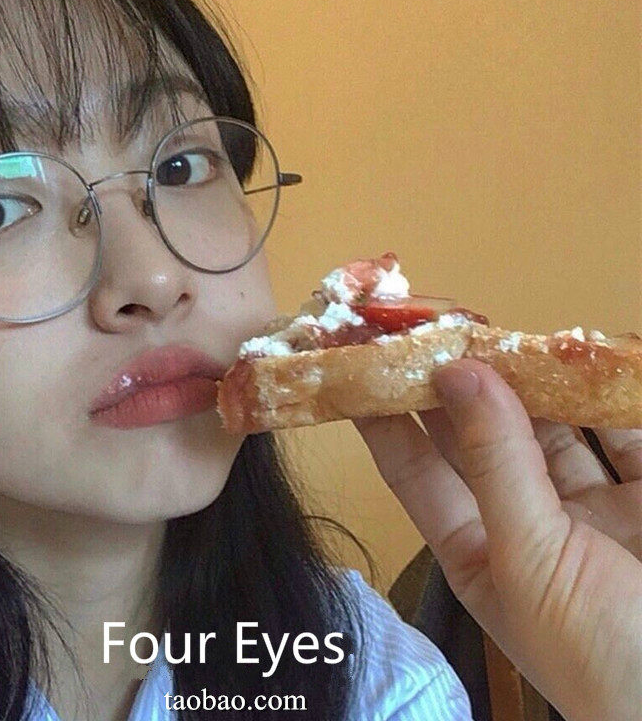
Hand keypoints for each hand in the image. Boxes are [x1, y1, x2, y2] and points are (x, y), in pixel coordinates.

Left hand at [353, 359, 641, 720]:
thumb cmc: (605, 653)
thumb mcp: (531, 558)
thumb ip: (494, 463)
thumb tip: (455, 373)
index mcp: (477, 551)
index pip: (414, 470)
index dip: (385, 418)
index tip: (362, 363)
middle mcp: (527, 524)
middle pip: (481, 438)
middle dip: (460, 384)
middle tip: (436, 324)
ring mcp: (591, 510)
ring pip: (551, 428)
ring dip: (531, 381)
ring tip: (501, 329)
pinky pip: (624, 433)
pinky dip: (608, 396)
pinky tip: (585, 356)